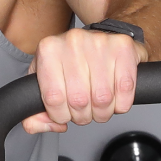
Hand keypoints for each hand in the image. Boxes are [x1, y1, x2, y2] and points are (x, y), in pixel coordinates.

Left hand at [24, 27, 141, 133]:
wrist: (103, 36)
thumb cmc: (73, 60)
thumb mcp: (46, 79)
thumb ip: (35, 108)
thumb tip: (45, 124)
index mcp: (49, 50)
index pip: (53, 99)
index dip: (60, 115)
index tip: (64, 114)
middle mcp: (73, 42)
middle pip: (79, 101)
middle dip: (82, 116)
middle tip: (84, 111)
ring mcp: (99, 42)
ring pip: (102, 99)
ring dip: (103, 112)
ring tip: (99, 106)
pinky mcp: (123, 47)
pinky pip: (125, 90)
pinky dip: (121, 103)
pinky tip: (115, 98)